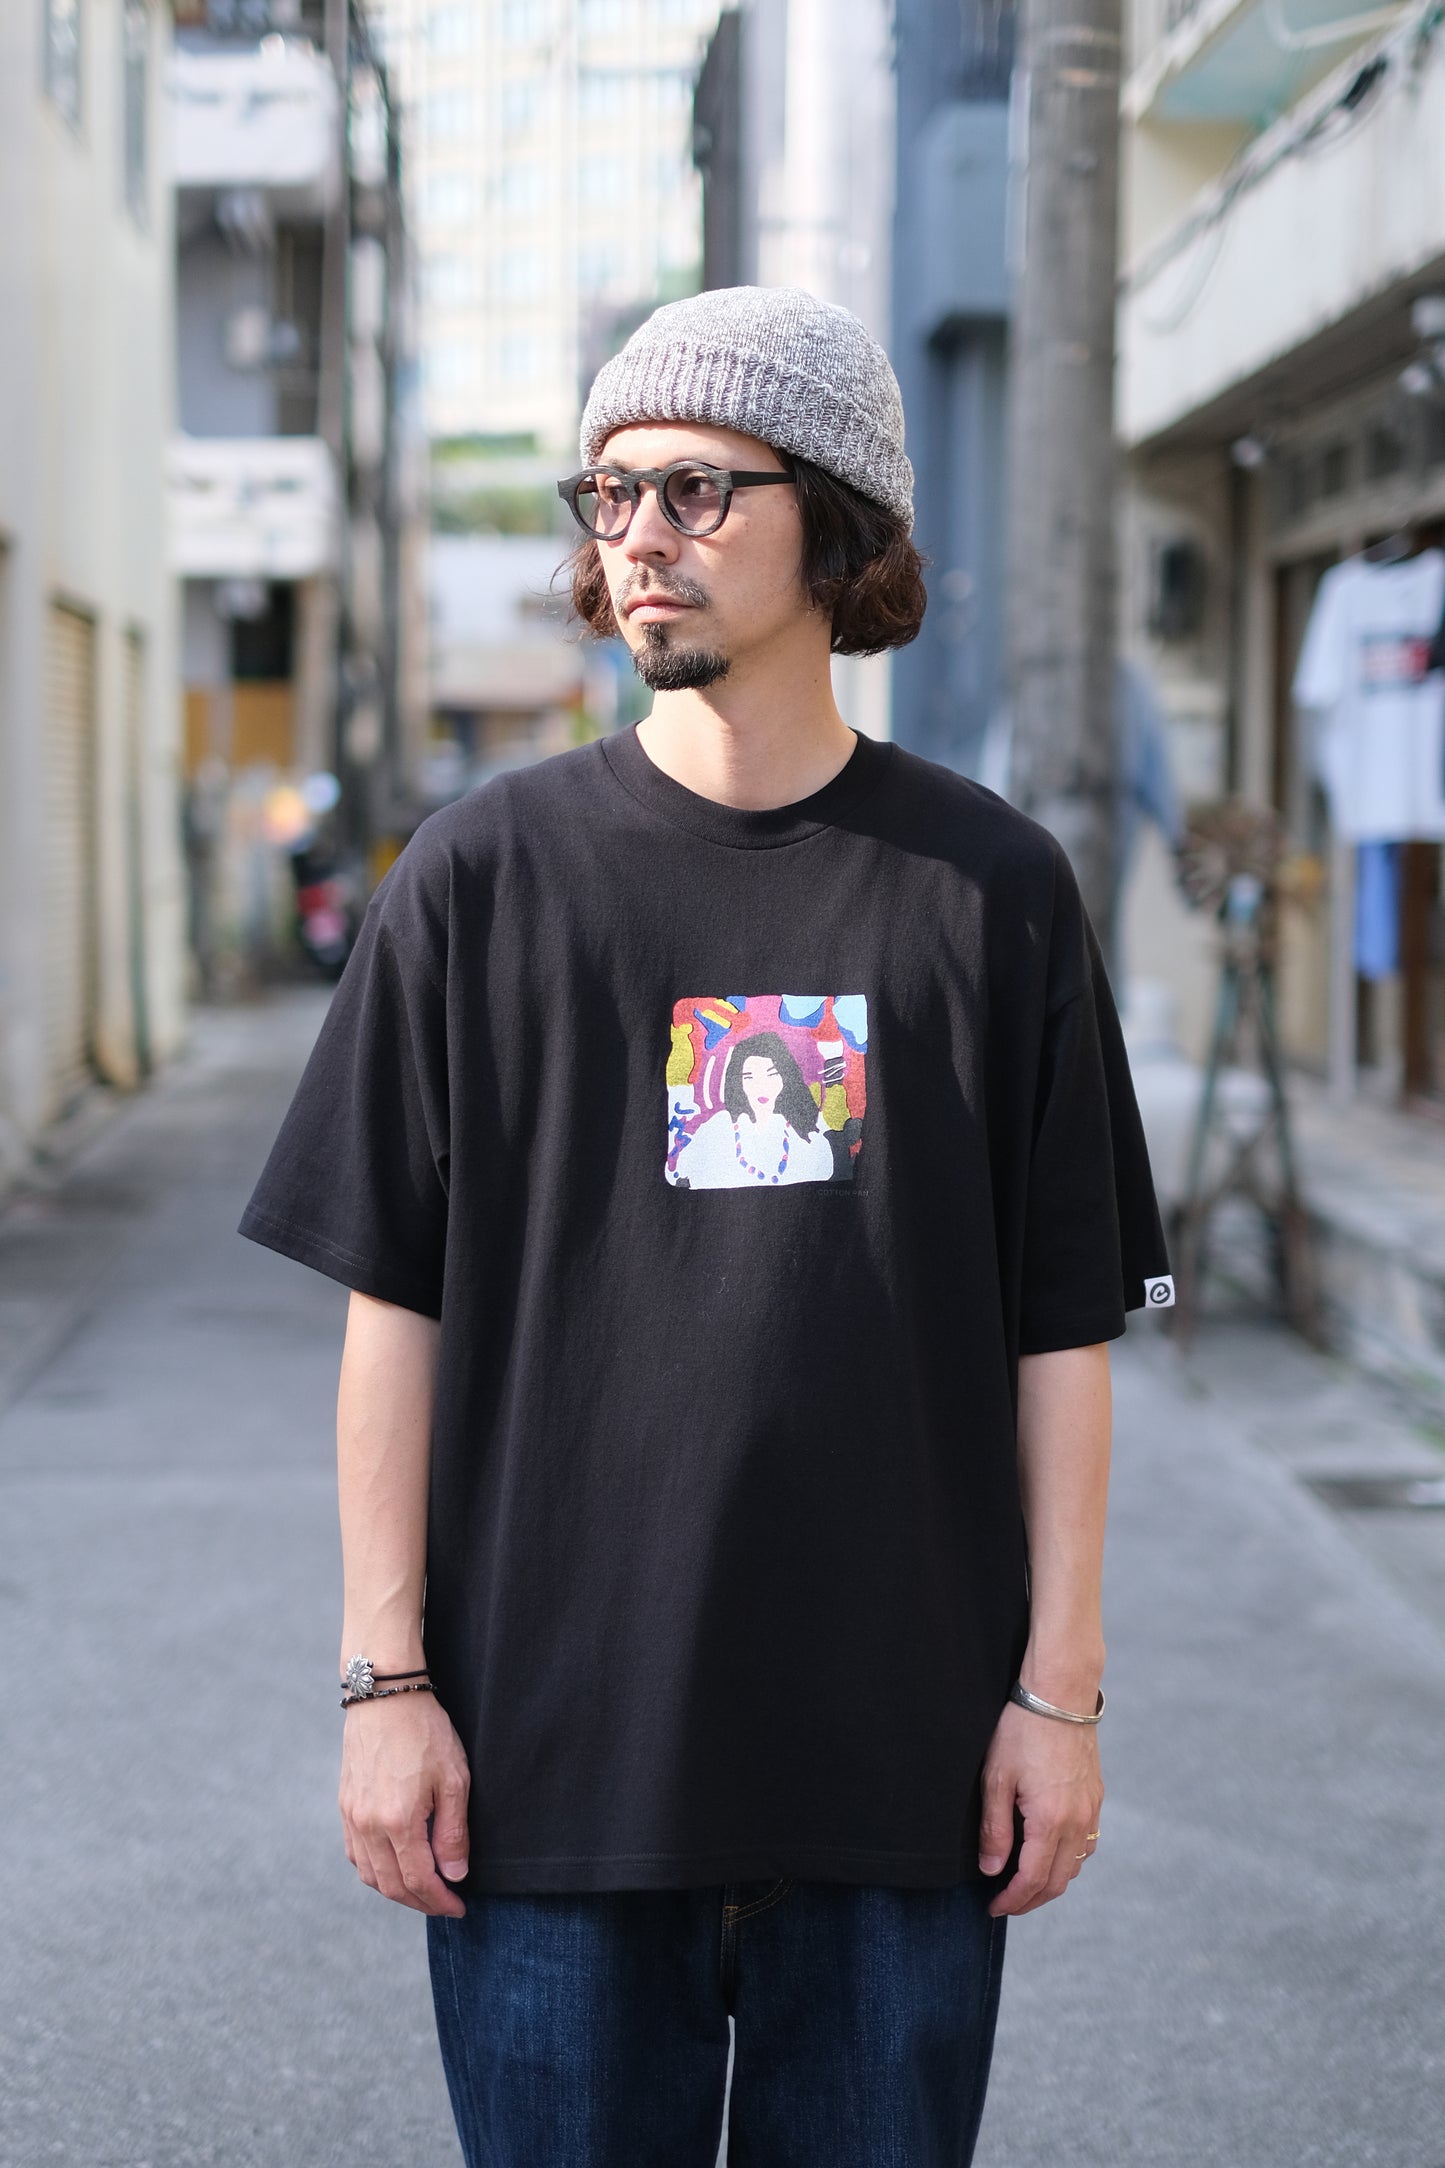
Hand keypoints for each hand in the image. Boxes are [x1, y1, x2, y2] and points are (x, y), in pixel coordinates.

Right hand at [339, 1693, 471, 1917]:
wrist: (385, 1695)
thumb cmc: (424, 1732)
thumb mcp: (453, 1778)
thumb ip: (453, 1832)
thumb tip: (455, 1875)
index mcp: (397, 1821)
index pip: (418, 1881)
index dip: (439, 1901)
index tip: (458, 1907)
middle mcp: (368, 1825)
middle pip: (391, 1886)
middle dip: (420, 1902)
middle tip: (444, 1903)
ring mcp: (352, 1816)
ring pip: (369, 1875)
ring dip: (396, 1890)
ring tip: (423, 1889)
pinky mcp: (344, 1805)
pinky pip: (355, 1854)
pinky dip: (374, 1871)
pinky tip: (393, 1866)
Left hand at [978, 1700, 1102, 1918]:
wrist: (1060, 1695)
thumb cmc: (1022, 1731)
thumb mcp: (996, 1778)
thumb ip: (995, 1829)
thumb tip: (991, 1871)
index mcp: (1050, 1820)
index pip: (1032, 1880)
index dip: (1012, 1900)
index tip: (993, 1907)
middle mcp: (1077, 1822)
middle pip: (1057, 1881)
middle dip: (1031, 1900)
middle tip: (1005, 1903)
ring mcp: (1090, 1810)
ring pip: (1074, 1865)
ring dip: (1050, 1881)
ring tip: (1024, 1882)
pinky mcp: (1095, 1797)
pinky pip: (1086, 1843)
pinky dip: (1068, 1860)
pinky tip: (1049, 1853)